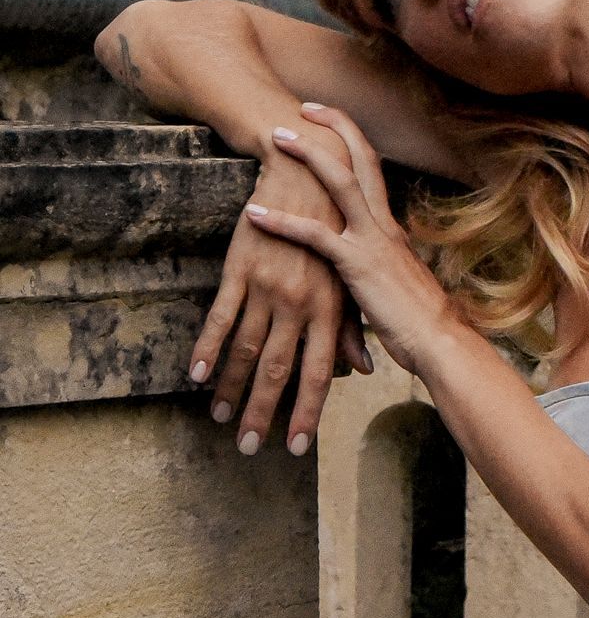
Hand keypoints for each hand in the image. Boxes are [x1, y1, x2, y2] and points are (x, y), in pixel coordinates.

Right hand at [192, 142, 372, 455]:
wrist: (307, 171)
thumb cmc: (334, 227)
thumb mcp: (348, 276)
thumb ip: (349, 326)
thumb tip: (361, 369)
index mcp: (329, 308)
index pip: (320, 372)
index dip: (307, 411)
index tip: (295, 446)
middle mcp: (299, 302)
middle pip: (278, 369)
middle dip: (264, 412)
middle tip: (248, 446)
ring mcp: (268, 286)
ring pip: (246, 349)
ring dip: (231, 388)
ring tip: (220, 418)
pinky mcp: (240, 268)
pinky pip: (221, 316)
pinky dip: (208, 349)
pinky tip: (198, 376)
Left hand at [244, 105, 460, 378]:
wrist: (441, 343)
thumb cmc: (422, 322)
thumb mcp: (398, 285)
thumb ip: (379, 269)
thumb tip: (370, 267)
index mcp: (392, 227)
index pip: (374, 168)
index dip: (352, 139)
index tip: (328, 120)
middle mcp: (385, 224)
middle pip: (363, 158)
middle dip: (334, 126)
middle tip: (304, 108)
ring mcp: (373, 241)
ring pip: (341, 182)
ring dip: (308, 156)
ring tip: (277, 138)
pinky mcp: (358, 266)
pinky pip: (315, 235)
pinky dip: (282, 221)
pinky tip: (254, 214)